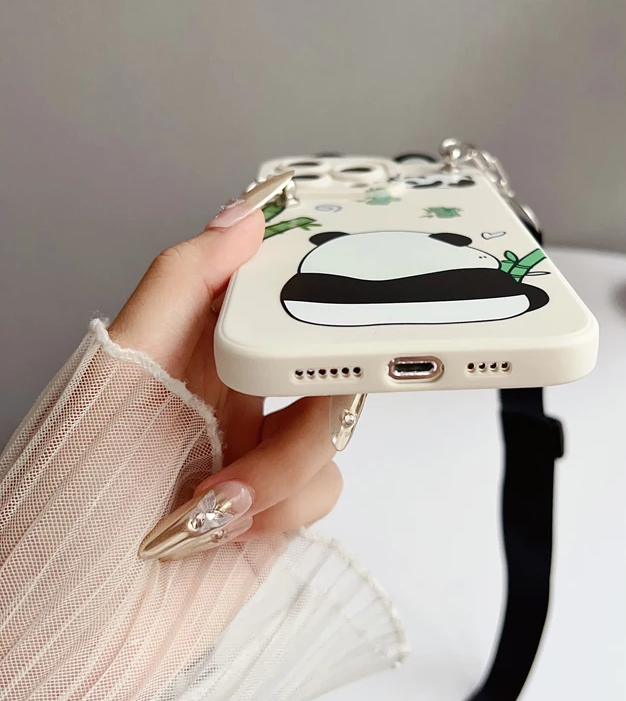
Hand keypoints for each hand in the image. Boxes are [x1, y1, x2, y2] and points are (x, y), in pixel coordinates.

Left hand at [109, 181, 344, 560]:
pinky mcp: (281, 501)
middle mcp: (229, 391)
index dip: (303, 275)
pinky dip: (286, 504)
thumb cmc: (73, 499)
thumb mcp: (122, 372)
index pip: (264, 287)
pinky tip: (233, 523)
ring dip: (283, 463)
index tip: (337, 269)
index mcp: (190, 346)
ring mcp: (258, 445)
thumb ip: (182, 285)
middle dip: (308, 383)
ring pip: (330, 421)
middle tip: (280, 400)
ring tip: (220, 494)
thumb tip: (240, 215)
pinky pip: (327, 480)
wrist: (79, 624)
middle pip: (314, 352)